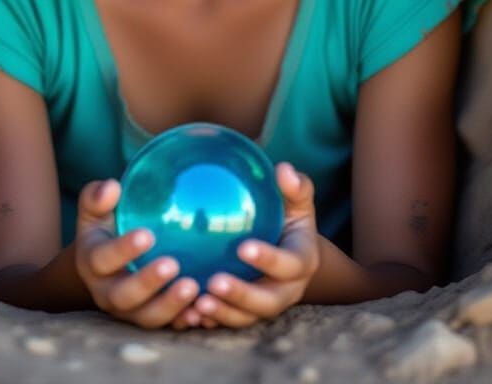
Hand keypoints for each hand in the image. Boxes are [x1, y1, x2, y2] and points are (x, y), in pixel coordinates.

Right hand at [73, 177, 203, 329]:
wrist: (107, 264)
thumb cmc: (106, 227)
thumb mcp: (95, 211)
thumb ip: (97, 197)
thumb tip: (111, 187)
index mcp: (93, 262)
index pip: (103, 258)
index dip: (123, 250)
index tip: (148, 235)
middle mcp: (107, 292)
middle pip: (124, 296)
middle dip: (147, 283)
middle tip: (173, 265)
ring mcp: (129, 311)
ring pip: (146, 317)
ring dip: (169, 306)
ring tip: (193, 287)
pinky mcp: (150, 318)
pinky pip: (167, 326)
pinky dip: (183, 321)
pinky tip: (202, 312)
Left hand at [191, 161, 321, 328]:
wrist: (287, 246)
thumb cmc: (288, 216)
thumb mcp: (297, 201)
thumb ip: (295, 187)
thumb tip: (284, 170)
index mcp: (302, 261)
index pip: (289, 264)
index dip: (268, 260)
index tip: (243, 248)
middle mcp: (287, 290)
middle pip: (268, 301)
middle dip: (242, 295)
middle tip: (214, 283)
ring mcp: (266, 304)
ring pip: (247, 317)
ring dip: (224, 313)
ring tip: (198, 304)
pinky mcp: (247, 312)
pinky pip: (230, 321)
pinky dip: (211, 320)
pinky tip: (189, 314)